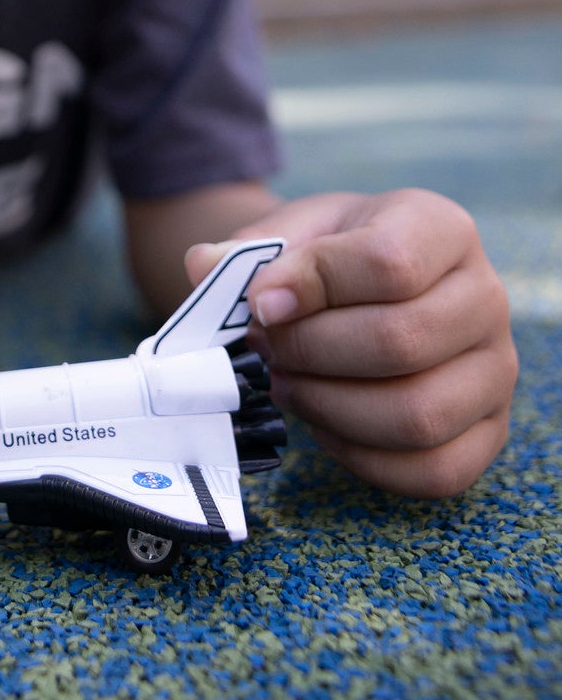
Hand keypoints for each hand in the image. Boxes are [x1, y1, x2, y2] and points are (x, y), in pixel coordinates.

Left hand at [185, 189, 516, 497]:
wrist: (373, 286)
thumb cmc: (335, 258)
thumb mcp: (296, 232)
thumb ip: (250, 249)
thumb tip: (203, 267)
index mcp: (442, 229)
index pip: (389, 262)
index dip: (312, 286)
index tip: (259, 302)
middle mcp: (486, 298)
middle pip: (401, 342)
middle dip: (311, 351)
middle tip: (266, 347)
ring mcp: (495, 371)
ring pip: (417, 414)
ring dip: (329, 406)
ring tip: (286, 382)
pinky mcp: (490, 432)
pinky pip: (433, 470)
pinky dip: (362, 455)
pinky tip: (322, 420)